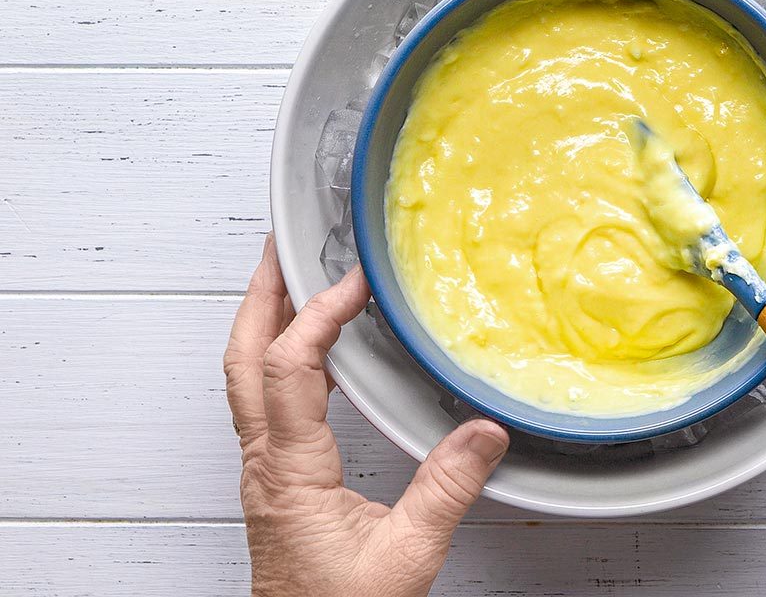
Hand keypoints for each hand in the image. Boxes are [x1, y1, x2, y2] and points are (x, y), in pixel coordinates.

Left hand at [223, 234, 509, 596]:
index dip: (316, 314)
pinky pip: (268, 403)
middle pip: (242, 359)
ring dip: (266, 323)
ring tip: (296, 284)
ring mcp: (267, 472)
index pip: (288, 367)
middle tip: (279, 248)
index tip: (353, 282)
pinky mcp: (278, 482)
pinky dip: (287, 361)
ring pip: (247, 378)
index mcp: (290, 471)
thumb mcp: (406, 557)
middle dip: (259, 296)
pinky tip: (320, 357)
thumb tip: (485, 433)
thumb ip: (446, 491)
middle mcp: (266, 464)